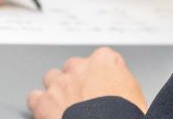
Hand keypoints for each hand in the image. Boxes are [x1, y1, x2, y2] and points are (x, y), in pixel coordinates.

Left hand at [27, 47, 145, 118]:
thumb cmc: (125, 116)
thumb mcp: (138, 96)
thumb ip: (125, 84)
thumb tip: (124, 91)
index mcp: (105, 62)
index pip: (103, 58)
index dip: (103, 75)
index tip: (105, 85)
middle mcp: (79, 67)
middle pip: (74, 67)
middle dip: (77, 81)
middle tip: (85, 100)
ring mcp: (59, 84)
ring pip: (52, 78)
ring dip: (57, 90)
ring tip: (66, 108)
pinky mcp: (43, 102)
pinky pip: (35, 98)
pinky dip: (40, 105)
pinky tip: (48, 114)